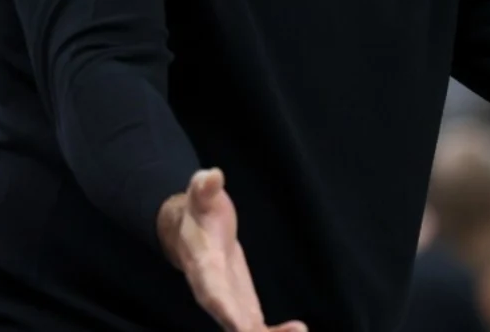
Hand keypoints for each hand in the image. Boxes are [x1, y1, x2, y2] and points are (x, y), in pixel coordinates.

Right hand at [158, 168, 306, 331]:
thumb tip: (212, 174)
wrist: (189, 232)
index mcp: (203, 267)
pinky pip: (256, 325)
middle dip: (251, 331)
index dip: (225, 309)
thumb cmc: (198, 212)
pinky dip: (274, 331)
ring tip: (299, 331)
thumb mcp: (200, 196)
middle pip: (231, 320)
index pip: (213, 292)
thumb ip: (204, 188)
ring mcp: (228, 302)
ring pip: (246, 328)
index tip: (240, 326)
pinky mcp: (241, 304)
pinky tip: (298, 329)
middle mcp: (213, 292)